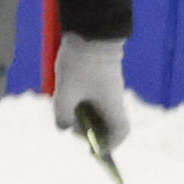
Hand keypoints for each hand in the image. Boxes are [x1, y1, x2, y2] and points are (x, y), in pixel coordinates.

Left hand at [48, 30, 130, 163]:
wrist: (89, 31)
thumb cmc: (80, 63)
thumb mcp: (65, 92)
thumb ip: (62, 115)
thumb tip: (63, 129)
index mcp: (112, 104)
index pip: (121, 131)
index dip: (111, 144)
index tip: (96, 151)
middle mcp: (114, 97)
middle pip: (109, 123)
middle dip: (92, 132)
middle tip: (72, 132)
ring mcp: (108, 87)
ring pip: (100, 110)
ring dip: (84, 117)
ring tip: (65, 116)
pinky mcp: (100, 78)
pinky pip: (94, 98)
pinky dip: (82, 105)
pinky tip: (66, 100)